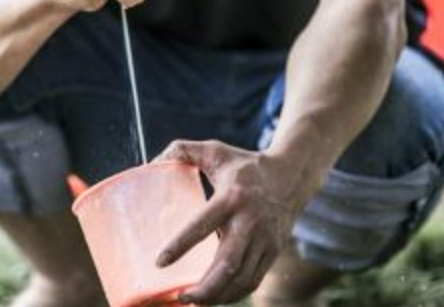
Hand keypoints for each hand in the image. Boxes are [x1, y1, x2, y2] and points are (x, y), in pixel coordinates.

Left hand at [154, 140, 321, 305]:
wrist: (292, 175)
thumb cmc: (246, 165)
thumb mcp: (216, 151)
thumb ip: (184, 151)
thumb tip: (152, 161)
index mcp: (231, 198)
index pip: (202, 225)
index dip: (180, 245)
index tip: (159, 262)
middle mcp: (250, 222)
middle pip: (227, 264)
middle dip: (203, 288)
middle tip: (180, 298)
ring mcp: (265, 240)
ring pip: (241, 278)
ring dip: (216, 296)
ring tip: (193, 302)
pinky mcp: (274, 251)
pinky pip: (253, 280)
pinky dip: (234, 295)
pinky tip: (215, 298)